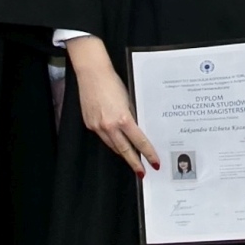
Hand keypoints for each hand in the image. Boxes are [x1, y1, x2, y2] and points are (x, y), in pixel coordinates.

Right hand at [68, 37, 158, 175]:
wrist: (92, 73)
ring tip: (131, 158)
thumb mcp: (128, 100)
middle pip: (124, 150)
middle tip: (142, 172)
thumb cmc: (113, 82)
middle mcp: (109, 126)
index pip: (139, 142)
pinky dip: (111, 140)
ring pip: (112, 146)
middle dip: (134, 162)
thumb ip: (131, 117)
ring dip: (122, 152)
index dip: (148, 154)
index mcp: (123, 119)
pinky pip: (102, 137)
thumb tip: (136, 132)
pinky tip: (117, 141)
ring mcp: (97, 126)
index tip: (154, 163)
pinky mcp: (89, 124)